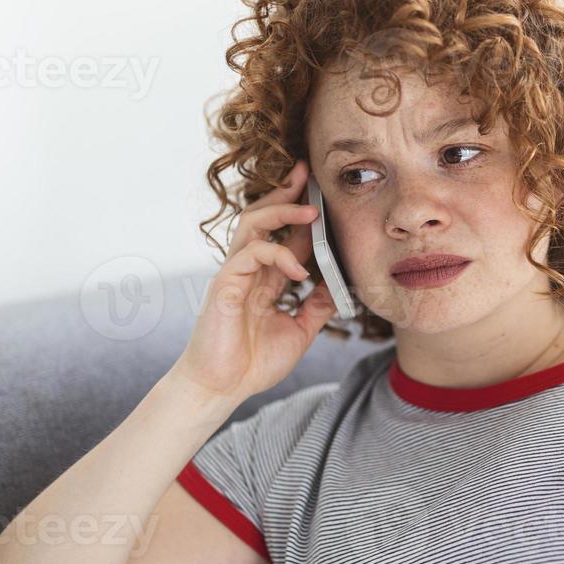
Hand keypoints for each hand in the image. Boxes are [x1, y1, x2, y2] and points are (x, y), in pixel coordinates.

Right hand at [172, 159, 337, 402]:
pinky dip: (278, 254)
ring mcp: (234, 274)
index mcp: (265, 278)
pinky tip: (299, 268)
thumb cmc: (252, 363)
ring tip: (310, 211)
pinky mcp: (224, 284)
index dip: (303, 213)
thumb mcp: (299, 331)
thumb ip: (316, 306)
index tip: (323, 193)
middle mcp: (248, 270)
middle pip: (264, 217)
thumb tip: (341, 286)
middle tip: (309, 174)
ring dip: (281, 212)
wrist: (222, 388)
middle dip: (286, 193)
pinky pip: (250, 254)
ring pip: (253, 225)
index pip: (286, 234)